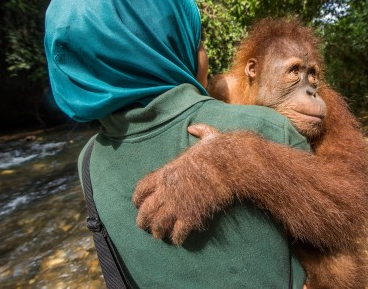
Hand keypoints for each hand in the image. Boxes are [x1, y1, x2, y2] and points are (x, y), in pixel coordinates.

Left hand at [132, 124, 230, 243]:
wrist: (230, 166)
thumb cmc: (220, 152)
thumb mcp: (207, 137)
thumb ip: (199, 132)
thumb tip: (193, 127)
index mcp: (167, 172)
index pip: (142, 187)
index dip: (138, 197)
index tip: (137, 204)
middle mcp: (166, 190)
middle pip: (146, 210)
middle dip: (143, 220)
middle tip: (144, 226)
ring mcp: (177, 204)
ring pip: (158, 224)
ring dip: (158, 232)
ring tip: (160, 236)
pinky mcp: (190, 216)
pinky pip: (178, 232)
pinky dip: (176, 238)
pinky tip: (178, 240)